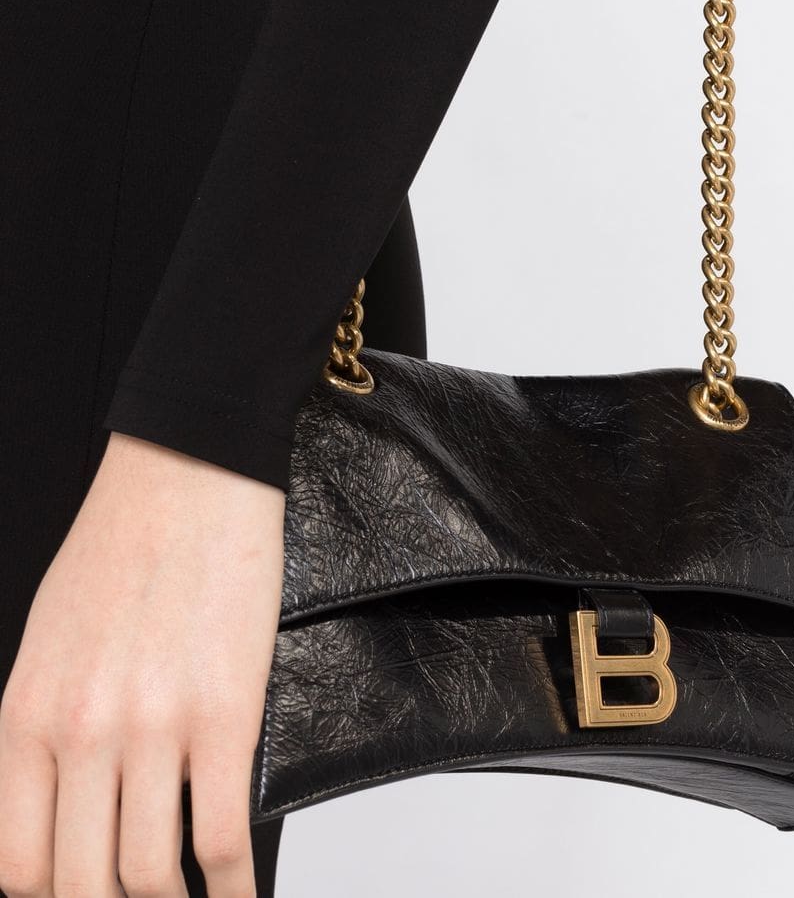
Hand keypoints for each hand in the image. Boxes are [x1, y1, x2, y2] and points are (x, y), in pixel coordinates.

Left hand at [0, 432, 285, 896]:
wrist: (189, 471)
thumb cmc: (123, 544)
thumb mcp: (47, 641)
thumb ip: (43, 728)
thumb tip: (62, 809)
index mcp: (26, 717)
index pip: (19, 865)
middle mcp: (80, 733)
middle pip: (82, 886)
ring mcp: (153, 728)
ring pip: (150, 878)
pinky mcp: (225, 714)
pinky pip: (223, 839)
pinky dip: (232, 888)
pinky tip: (238, 895)